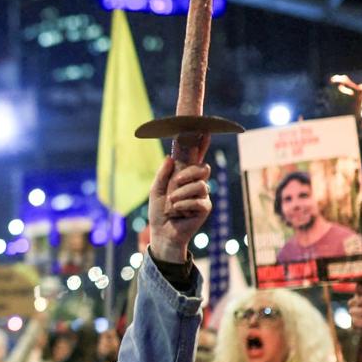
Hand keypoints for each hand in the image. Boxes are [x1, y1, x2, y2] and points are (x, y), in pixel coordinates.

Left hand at [147, 138, 211, 263]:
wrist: (162, 232)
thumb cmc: (159, 211)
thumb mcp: (155, 189)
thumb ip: (163, 174)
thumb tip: (170, 157)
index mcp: (184, 176)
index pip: (196, 157)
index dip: (202, 144)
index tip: (206, 129)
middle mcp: (196, 183)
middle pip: (203, 168)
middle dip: (187, 174)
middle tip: (175, 184)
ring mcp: (203, 195)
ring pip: (200, 184)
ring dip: (181, 194)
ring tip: (171, 203)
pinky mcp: (205, 208)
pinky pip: (199, 199)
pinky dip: (183, 205)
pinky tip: (178, 212)